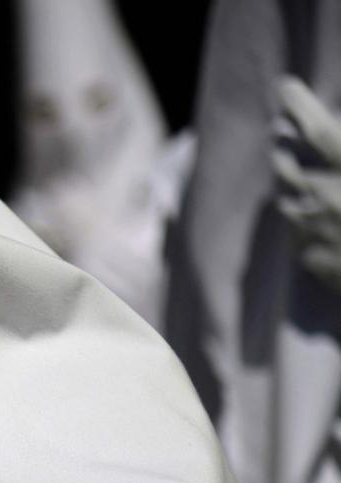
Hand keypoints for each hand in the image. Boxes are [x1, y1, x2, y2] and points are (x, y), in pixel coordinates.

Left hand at [273, 76, 340, 286]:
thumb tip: (339, 149)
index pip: (320, 129)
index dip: (300, 104)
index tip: (284, 87)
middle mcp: (329, 195)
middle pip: (289, 170)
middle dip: (284, 156)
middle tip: (279, 146)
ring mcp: (318, 231)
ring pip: (291, 207)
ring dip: (294, 196)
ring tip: (297, 192)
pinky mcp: (318, 262)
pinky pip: (305, 245)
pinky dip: (310, 237)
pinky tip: (320, 237)